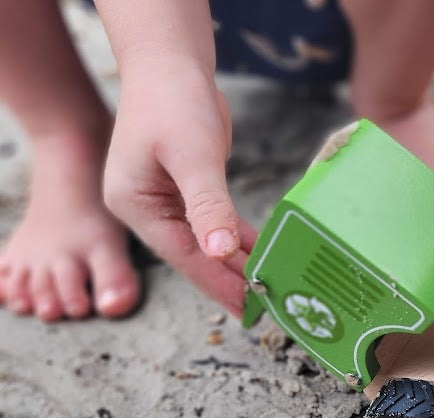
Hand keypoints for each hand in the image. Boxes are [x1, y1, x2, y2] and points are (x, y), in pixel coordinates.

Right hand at [103, 59, 255, 315]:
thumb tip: (221, 252)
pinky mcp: (187, 192)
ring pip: (207, 243)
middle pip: (194, 256)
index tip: (247, 308)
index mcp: (136, 206)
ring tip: (267, 291)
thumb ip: (208, 205)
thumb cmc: (174, 101)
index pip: (184, 256)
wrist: (172, 63)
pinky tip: (260, 255)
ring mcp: (166, 202)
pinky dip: (237, 239)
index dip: (218, 283)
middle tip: (265, 309)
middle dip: (229, 281)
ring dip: (237, 264)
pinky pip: (215, 224)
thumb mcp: (193, 156)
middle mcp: (148, 209)